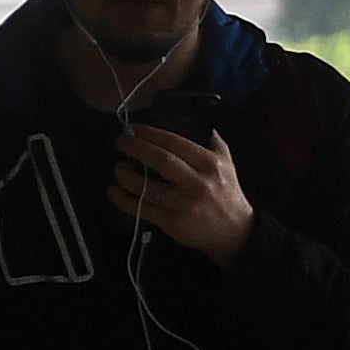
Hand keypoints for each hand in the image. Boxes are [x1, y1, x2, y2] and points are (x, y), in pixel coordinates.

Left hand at [109, 123, 253, 264]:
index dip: (150, 133)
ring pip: (147, 186)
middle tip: (121, 141)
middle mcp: (198, 183)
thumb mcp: (227, 163)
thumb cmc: (226, 193)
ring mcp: (184, 204)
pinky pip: (141, 208)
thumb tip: (190, 118)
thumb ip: (211, 141)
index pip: (175, 142)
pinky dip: (122, 199)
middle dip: (135, 147)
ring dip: (125, 174)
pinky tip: (114, 191)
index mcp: (210, 164)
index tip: (133, 128)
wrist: (235, 231)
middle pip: (160, 160)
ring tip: (119, 168)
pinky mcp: (172, 222)